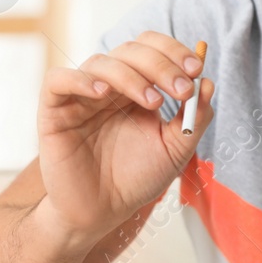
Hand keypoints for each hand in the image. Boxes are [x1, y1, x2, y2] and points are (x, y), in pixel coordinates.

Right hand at [38, 31, 212, 245]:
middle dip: (160, 65)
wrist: (102, 213)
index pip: (151, 49)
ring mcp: (80, 96)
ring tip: (153, 102)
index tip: (195, 70)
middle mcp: (108, 86)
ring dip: (131, 76)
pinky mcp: (53, 111)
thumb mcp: (175, 150)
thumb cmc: (135, 180)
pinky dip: (79, 79)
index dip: (173, 52)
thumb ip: (193, 119)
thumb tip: (209, 84)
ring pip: (100, 63)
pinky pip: (57, 80)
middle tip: (182, 88)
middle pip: (130, 50)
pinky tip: (103, 93)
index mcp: (136, 87)